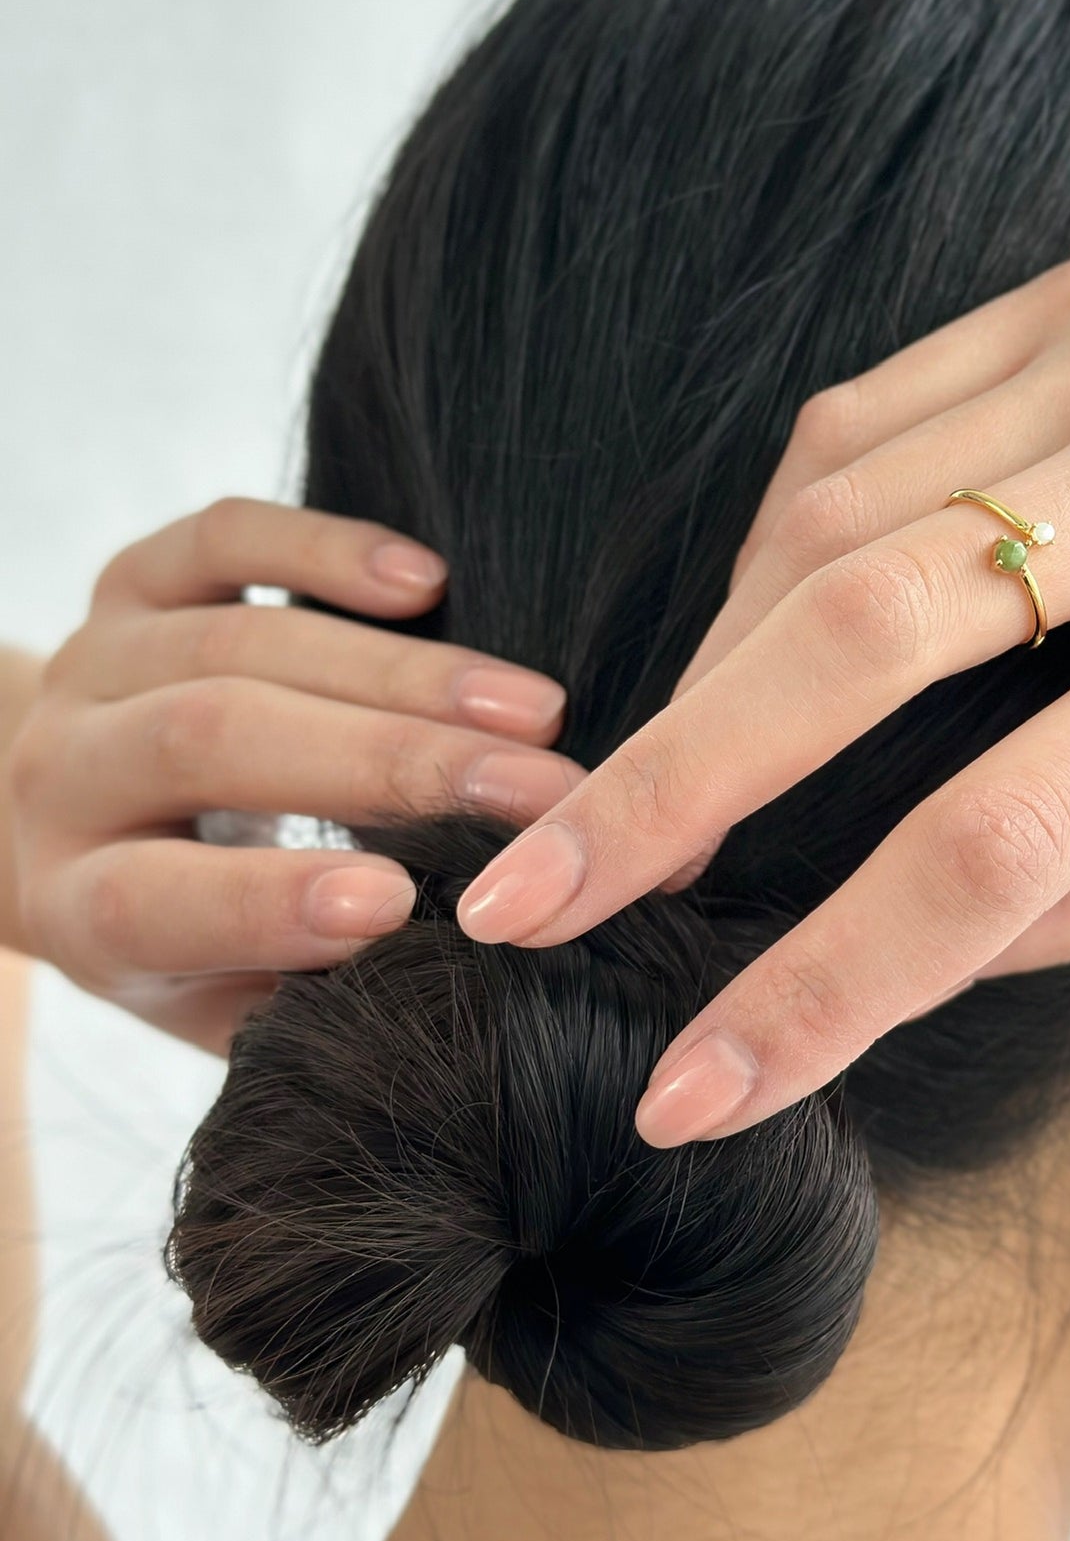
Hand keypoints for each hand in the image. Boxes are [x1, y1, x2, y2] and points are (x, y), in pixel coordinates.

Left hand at [7, 498, 582, 1049]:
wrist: (88, 827)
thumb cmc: (196, 940)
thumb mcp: (233, 1002)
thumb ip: (312, 992)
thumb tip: (448, 967)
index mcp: (72, 904)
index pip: (150, 900)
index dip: (269, 901)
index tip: (400, 902)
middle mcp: (61, 776)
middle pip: (213, 741)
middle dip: (389, 765)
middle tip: (536, 792)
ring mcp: (94, 663)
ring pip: (242, 642)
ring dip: (406, 674)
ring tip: (532, 711)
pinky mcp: (133, 580)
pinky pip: (221, 538)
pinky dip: (325, 549)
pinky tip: (427, 580)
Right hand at [454, 228, 1069, 1144]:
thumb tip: (917, 946)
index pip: (1005, 844)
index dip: (831, 983)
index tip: (694, 1084)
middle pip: (852, 639)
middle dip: (664, 788)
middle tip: (519, 899)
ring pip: (823, 517)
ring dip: (713, 667)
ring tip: (661, 781)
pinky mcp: (1064, 295)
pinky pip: (859, 418)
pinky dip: (778, 542)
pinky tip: (760, 623)